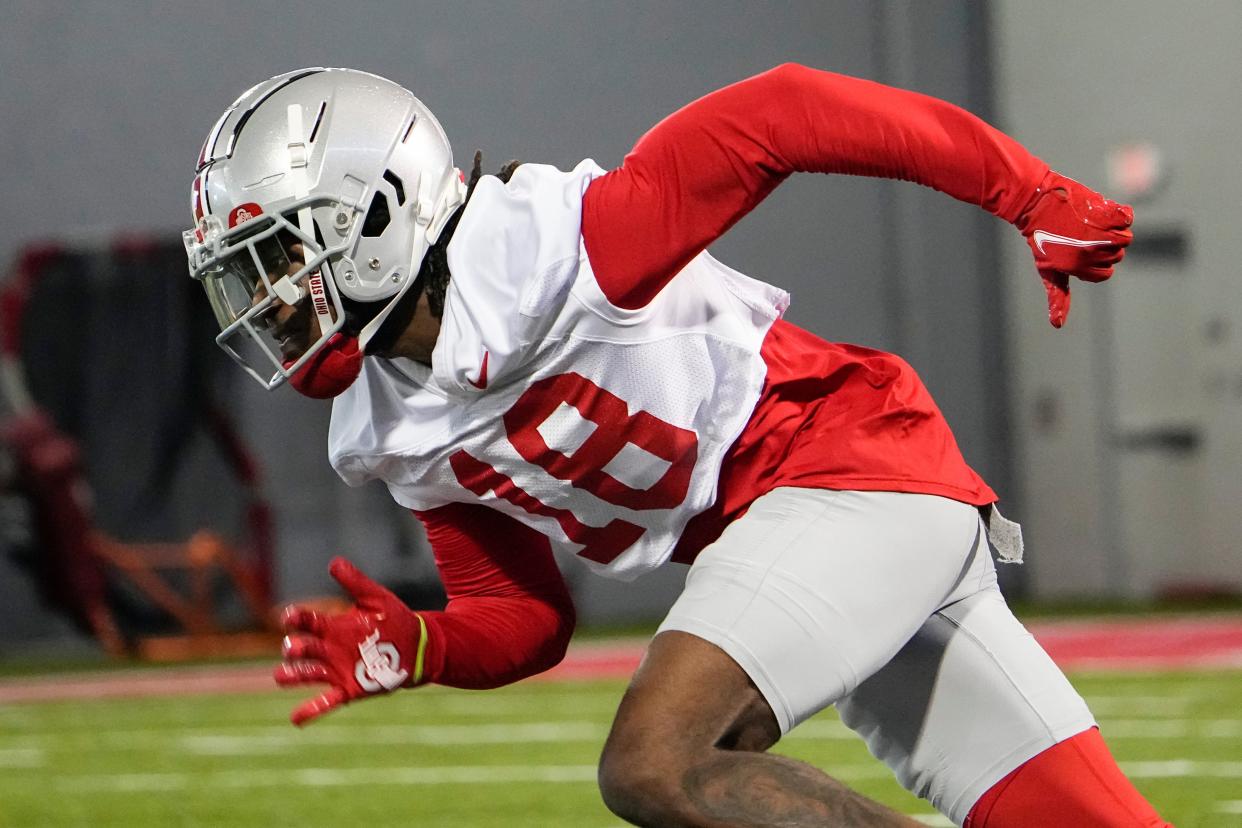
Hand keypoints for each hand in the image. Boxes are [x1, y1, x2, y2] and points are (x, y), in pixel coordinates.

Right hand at [274, 556, 427, 725]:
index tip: (287, 617)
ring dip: (293, 675)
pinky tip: (295, 719)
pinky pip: (325, 702)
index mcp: (333, 626)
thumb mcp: (376, 598)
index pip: (306, 622)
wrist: (418, 646)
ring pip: (307, 674)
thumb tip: (333, 562)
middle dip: (293, 649)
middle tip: (291, 648)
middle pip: (303, 649)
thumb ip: (355, 582)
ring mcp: (337, 670)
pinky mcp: (348, 690)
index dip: (295, 619)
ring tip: (282, 676)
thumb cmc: (394, 620)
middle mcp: (329, 649)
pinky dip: (309, 710)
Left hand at [1015, 170, 1133, 327]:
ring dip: (1115, 231)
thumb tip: (1057, 326)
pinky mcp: (1103, 212)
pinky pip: (1127, 218)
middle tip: (1084, 234)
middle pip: (1117, 256)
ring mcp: (1097, 232)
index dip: (1097, 263)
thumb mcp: (1048, 270)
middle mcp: (1089, 252)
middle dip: (1105, 247)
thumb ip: (1058, 296)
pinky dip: (1121, 214)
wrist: (1035, 204)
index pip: (1105, 273)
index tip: (1082, 250)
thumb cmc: (1041, 239)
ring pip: (1125, 238)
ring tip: (1095, 224)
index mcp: (1076, 268)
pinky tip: (1106, 211)